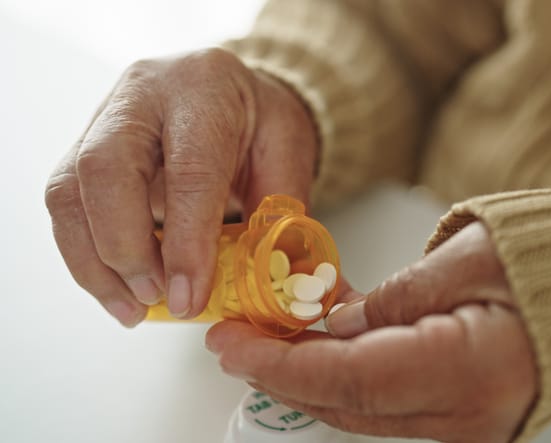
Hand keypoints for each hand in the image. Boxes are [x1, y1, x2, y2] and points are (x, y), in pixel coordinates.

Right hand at [45, 48, 317, 325]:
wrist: (230, 91)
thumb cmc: (260, 122)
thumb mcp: (289, 153)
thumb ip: (277, 210)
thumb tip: (256, 278)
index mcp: (204, 87)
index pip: (188, 168)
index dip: (186, 240)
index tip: (189, 296)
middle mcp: (142, 94)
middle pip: (107, 169)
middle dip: (125, 248)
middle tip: (156, 297)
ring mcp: (102, 119)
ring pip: (70, 190)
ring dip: (95, 263)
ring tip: (132, 309)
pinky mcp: (81, 149)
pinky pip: (65, 206)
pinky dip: (85, 257)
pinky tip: (116, 290)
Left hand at [206, 222, 538, 442]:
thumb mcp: (469, 256)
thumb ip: (395, 297)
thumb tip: (337, 323)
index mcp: (471, 369)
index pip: (352, 379)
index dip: (282, 363)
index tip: (233, 343)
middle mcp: (469, 415)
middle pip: (350, 405)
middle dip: (283, 373)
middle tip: (239, 338)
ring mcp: (469, 424)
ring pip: (366, 411)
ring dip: (313, 376)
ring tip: (276, 336)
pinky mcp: (467, 417)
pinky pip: (392, 404)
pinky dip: (350, 377)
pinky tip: (328, 345)